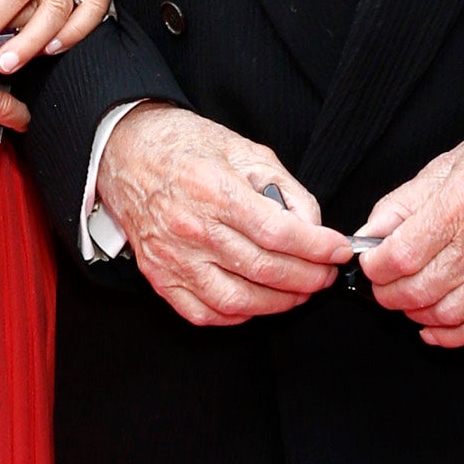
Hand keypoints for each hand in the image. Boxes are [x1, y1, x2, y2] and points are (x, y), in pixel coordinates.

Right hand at [100, 106, 350, 324]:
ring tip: (299, 292)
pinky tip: (258, 302)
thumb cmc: (186, 148)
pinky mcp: (159, 277)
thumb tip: (313, 228)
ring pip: (238, 300)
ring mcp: (172, 258)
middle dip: (307, 278)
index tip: (339, 250)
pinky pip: (205, 313)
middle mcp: (191, 228)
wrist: (125, 154)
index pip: (278, 233)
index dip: (317, 248)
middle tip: (325, 275)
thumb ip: (285, 189)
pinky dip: (238, 315)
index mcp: (213, 190)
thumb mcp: (244, 150)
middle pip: (263, 270)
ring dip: (279, 303)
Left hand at [354, 108, 463, 346]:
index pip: (401, 255)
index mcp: (461, 202)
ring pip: (445, 314)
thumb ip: (403, 203)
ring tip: (407, 299)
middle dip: (388, 294)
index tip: (371, 261)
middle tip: (383, 283)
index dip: (375, 266)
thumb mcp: (446, 164)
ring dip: (415, 314)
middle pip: (418, 290)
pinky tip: (434, 329)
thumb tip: (371, 232)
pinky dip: (453, 336)